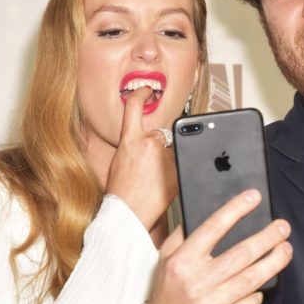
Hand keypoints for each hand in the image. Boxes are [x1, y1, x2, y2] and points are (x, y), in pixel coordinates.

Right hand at [107, 87, 177, 229]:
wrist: (129, 212)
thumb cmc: (122, 192)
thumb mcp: (120, 160)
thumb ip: (134, 145)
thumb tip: (146, 141)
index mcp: (129, 139)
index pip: (134, 107)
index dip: (142, 94)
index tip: (147, 90)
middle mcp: (149, 142)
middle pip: (162, 133)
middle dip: (160, 146)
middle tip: (150, 168)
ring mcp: (166, 154)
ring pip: (175, 149)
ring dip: (170, 160)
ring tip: (156, 181)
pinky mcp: (179, 167)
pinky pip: (183, 162)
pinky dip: (179, 171)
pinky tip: (167, 184)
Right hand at [140, 189, 291, 303]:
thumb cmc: (168, 293)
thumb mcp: (165, 261)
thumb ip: (182, 237)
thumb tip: (207, 212)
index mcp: (182, 262)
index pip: (212, 228)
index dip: (235, 209)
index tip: (254, 197)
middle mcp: (196, 282)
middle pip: (241, 254)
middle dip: (267, 238)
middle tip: (283, 227)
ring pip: (252, 278)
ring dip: (274, 262)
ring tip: (286, 249)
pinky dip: (259, 293)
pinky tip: (263, 284)